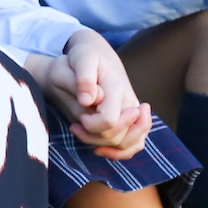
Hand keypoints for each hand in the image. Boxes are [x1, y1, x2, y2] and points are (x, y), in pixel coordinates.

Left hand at [28, 31, 151, 158]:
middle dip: (93, 136)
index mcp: (117, 88)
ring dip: (102, 145)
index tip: (77, 119)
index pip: (110, 119)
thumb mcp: (80, 58)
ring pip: (127, 144)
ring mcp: (133, 113)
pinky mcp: (131, 120)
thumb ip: (84, 78)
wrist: (97, 55)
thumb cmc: (84, 57)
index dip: (91, 125)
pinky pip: (133, 145)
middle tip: (75, 125)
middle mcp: (130, 103)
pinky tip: (98, 148)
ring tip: (80, 131)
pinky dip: (117, 152)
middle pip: (118, 137)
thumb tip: (88, 101)